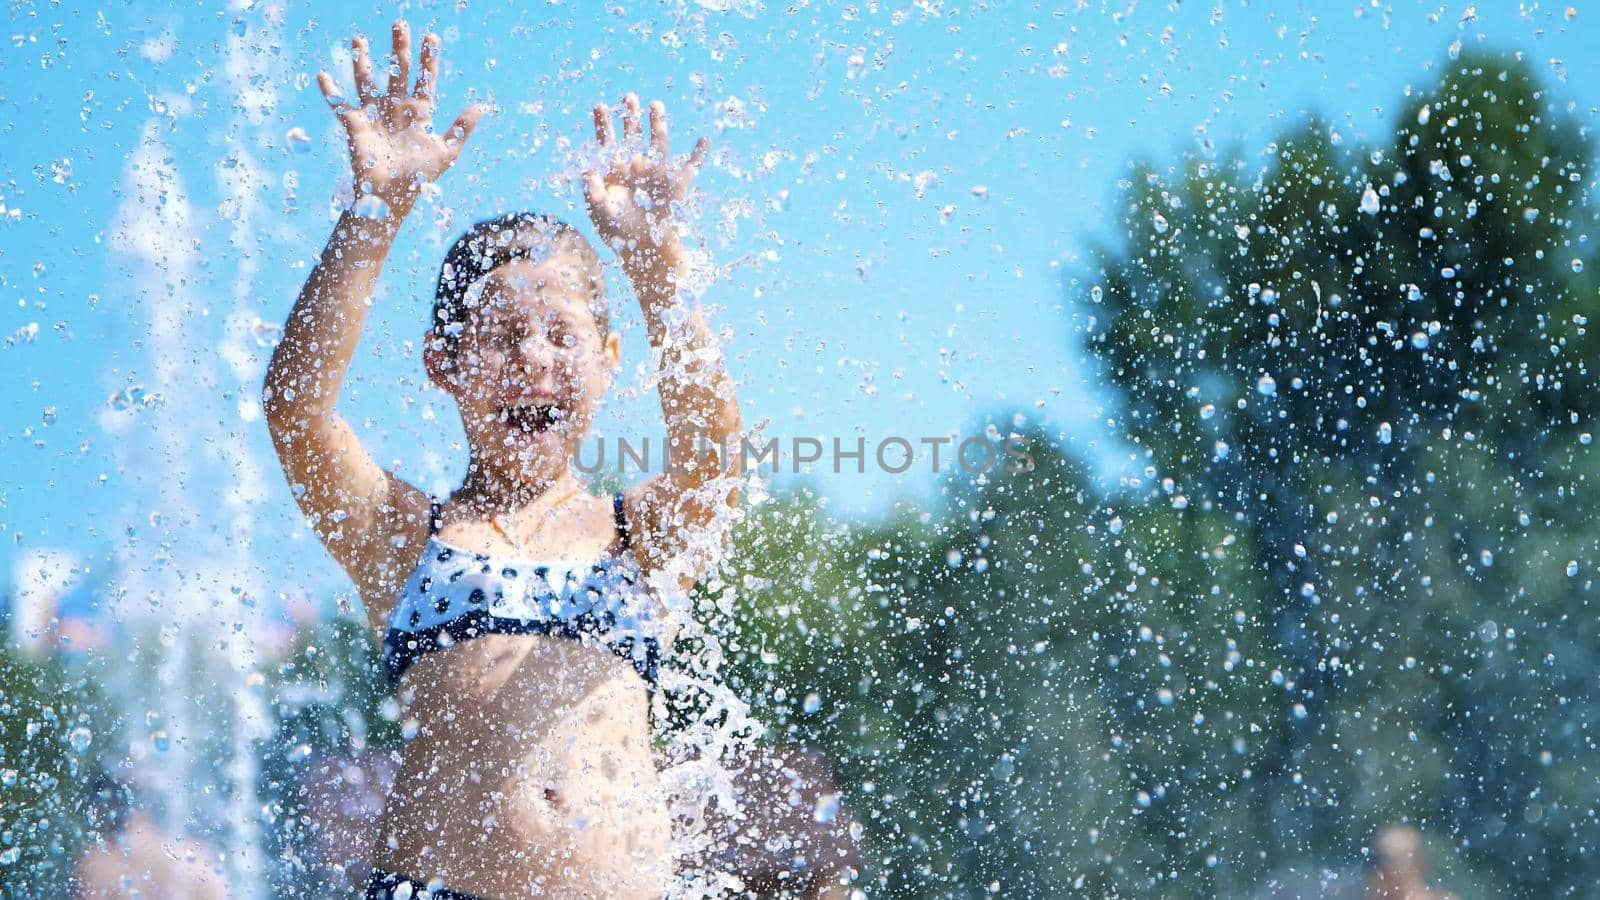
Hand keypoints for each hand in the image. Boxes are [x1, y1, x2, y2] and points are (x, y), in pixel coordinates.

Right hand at [317, 20, 485, 217]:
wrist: (391, 198)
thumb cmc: (419, 179)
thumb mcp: (445, 153)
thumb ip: (461, 129)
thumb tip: (483, 106)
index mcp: (419, 115)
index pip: (425, 81)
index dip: (428, 60)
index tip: (431, 37)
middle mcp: (396, 111)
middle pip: (398, 73)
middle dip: (399, 49)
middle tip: (399, 25)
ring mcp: (375, 116)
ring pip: (368, 82)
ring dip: (363, 62)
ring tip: (359, 40)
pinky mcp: (355, 125)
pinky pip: (339, 105)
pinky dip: (330, 91)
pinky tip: (323, 74)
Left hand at [584, 94, 708, 265]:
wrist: (643, 249)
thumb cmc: (618, 232)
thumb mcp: (600, 211)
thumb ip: (593, 191)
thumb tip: (589, 170)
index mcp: (615, 170)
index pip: (608, 141)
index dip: (604, 124)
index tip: (600, 105)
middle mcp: (636, 167)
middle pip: (633, 135)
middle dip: (631, 116)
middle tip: (629, 96)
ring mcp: (657, 173)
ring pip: (659, 144)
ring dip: (658, 125)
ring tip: (656, 105)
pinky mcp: (676, 184)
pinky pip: (691, 166)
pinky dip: (699, 154)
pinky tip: (704, 139)